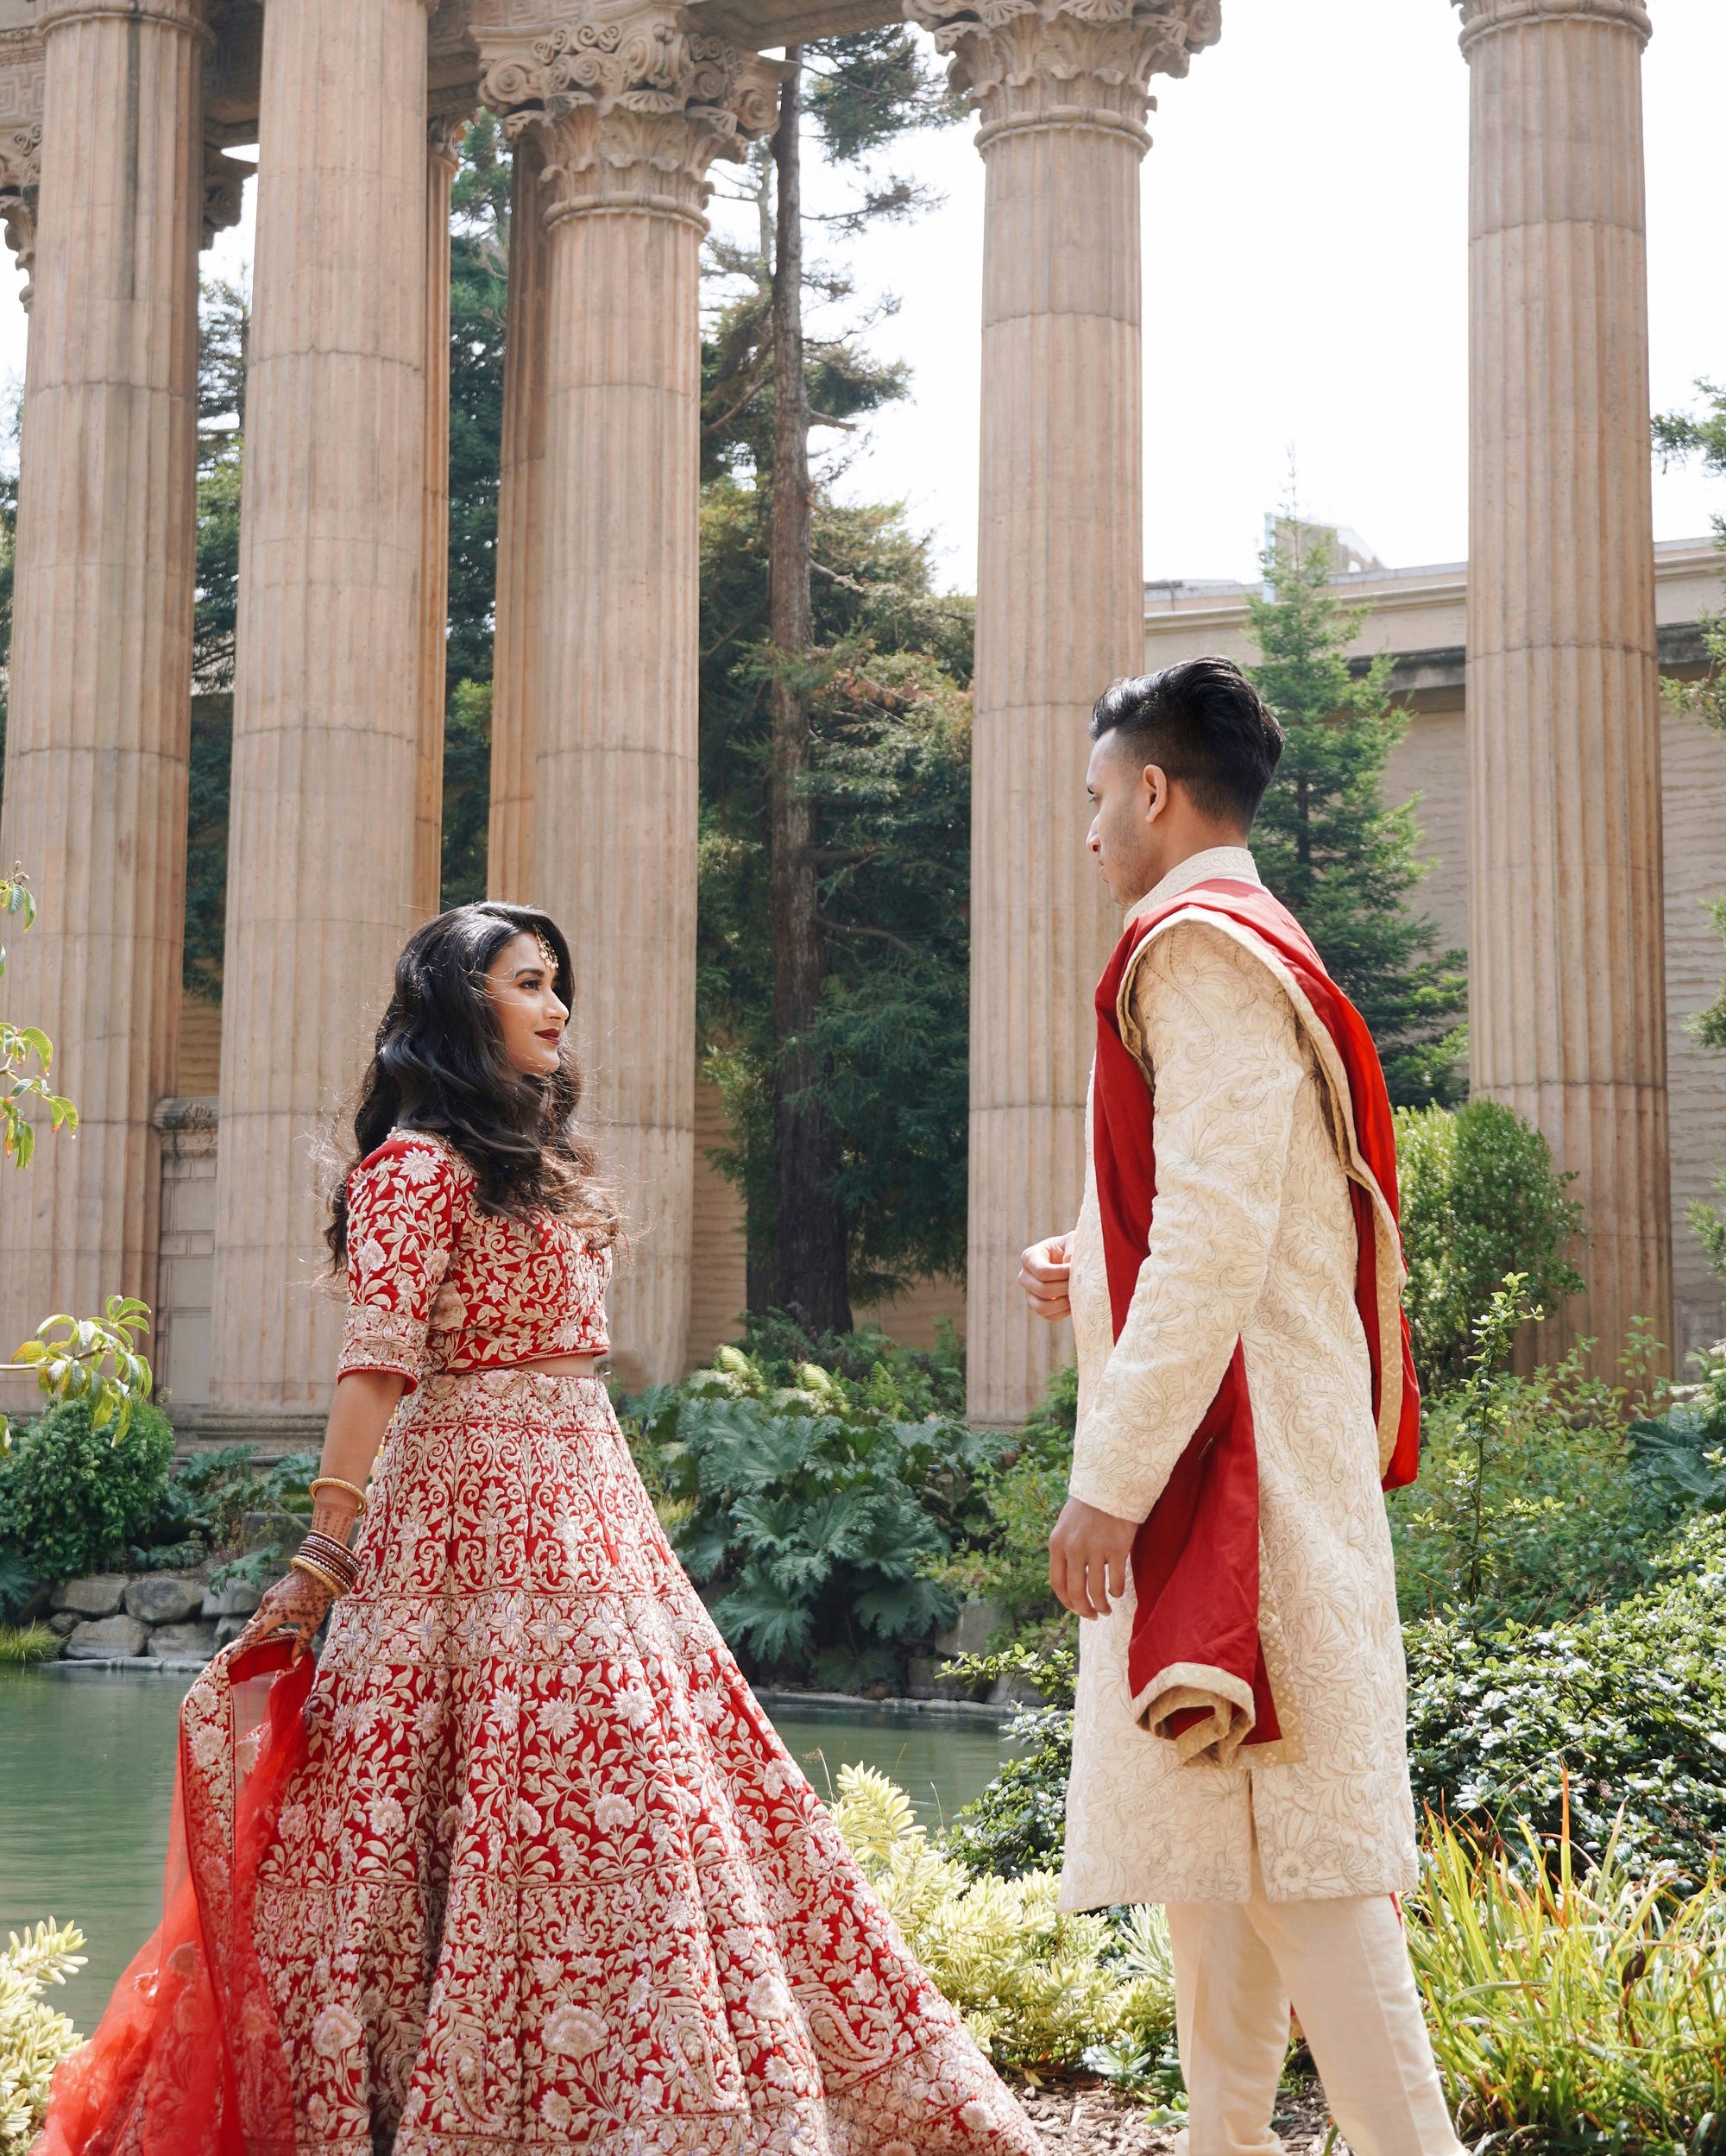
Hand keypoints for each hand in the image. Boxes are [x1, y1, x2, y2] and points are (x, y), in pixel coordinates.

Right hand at [230, 1568, 334, 1666]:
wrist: (321, 1570)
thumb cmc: (318, 1597)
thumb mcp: (312, 1623)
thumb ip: (302, 1643)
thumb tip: (294, 1662)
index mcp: (275, 1613)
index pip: (253, 1635)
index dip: (241, 1649)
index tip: (229, 1660)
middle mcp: (267, 1604)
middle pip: (250, 1628)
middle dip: (244, 1642)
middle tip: (240, 1658)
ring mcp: (268, 1596)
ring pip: (256, 1619)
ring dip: (255, 1632)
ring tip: (257, 1647)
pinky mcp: (272, 1592)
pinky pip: (262, 1611)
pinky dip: (263, 1622)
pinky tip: (272, 1631)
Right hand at [1019, 1234, 1073, 1321]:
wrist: (1070, 1261)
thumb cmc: (1071, 1247)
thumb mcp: (1073, 1241)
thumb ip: (1072, 1250)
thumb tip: (1069, 1264)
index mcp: (1029, 1257)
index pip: (1042, 1271)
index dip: (1062, 1274)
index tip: (1077, 1270)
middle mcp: (1024, 1276)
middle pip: (1042, 1290)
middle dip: (1065, 1288)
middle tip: (1082, 1283)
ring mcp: (1029, 1294)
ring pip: (1042, 1307)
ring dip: (1064, 1302)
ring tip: (1078, 1293)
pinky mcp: (1038, 1308)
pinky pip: (1050, 1316)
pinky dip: (1064, 1311)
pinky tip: (1075, 1301)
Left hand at [1049, 1496, 1138, 1621]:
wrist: (1110, 1485)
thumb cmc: (1088, 1507)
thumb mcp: (1066, 1527)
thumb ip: (1065, 1552)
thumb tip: (1070, 1581)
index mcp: (1057, 1544)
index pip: (1057, 1583)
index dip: (1066, 1602)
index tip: (1075, 1608)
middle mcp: (1074, 1549)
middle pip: (1076, 1592)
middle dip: (1084, 1610)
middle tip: (1092, 1616)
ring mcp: (1096, 1549)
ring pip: (1096, 1591)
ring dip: (1101, 1606)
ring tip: (1106, 1609)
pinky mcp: (1117, 1548)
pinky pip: (1115, 1581)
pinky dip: (1116, 1591)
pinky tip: (1118, 1592)